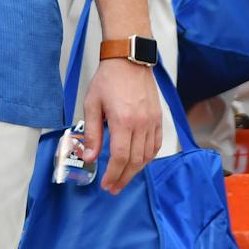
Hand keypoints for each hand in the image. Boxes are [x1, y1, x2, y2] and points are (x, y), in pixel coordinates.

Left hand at [83, 59, 162, 194]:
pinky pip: (156, 144)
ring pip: (147, 156)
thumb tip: (89, 157)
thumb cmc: (108, 79)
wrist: (129, 60)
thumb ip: (92, 133)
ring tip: (124, 178)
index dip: (113, 174)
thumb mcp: (92, 104)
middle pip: (134, 161)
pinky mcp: (158, 118)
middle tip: (114, 188)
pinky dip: (149, 157)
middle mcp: (141, 124)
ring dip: (136, 171)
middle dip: (123, 177)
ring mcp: (152, 122)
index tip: (106, 185)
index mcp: (123, 121)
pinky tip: (139, 162)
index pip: (120, 157)